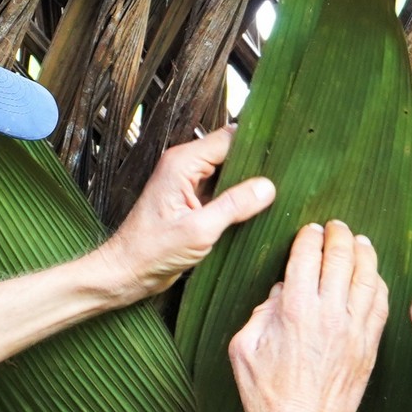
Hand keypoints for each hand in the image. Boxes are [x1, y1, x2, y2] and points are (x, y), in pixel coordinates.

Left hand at [100, 129, 274, 301]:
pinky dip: (238, 198)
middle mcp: (184, 167)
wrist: (127, 272)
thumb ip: (234, 205)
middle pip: (230, 152)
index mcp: (182, 163)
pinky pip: (222, 191)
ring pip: (228, 172)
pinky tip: (256, 208)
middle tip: (284, 178)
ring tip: (274, 193)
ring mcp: (188, 184)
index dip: (256, 146)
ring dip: (247, 183)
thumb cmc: (150, 252)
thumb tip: (267, 187)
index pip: (228, 139)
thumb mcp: (199, 230)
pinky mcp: (192, 202)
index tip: (282, 157)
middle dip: (255, 165)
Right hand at [229, 221, 388, 411]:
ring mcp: (355, 332)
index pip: (308, 256)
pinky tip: (374, 277)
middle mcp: (330, 315)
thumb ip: (262, 311)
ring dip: (365, 254)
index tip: (310, 230)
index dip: (309, 237)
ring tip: (360, 242)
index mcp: (295, 311)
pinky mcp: (370, 348)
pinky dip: (379, 285)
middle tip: (337, 227)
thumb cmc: (266, 396)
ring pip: (369, 278)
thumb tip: (283, 291)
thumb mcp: (244, 348)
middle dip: (340, 235)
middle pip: (342, 258)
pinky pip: (381, 306)